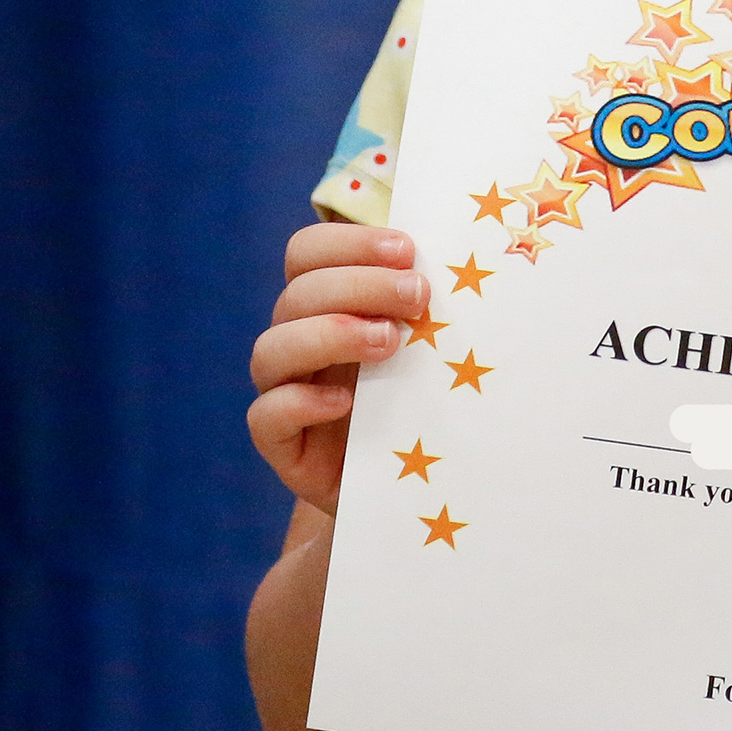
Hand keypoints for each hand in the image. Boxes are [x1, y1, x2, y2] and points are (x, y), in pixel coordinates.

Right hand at [248, 224, 425, 513]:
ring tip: (390, 342)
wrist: (413, 488)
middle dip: (360, 285)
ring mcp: (284, 392)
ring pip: (271, 349)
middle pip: (298, 293)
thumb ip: (430, 305)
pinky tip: (346, 402)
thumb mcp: (432, 346)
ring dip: (331, 334)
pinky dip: (300, 403)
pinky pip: (264, 417)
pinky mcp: (282, 446)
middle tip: (418, 295)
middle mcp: (298, 341)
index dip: (349, 242)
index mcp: (326, 304)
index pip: (308, 253)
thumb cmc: (426, 401)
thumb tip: (467, 253)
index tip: (407, 250)